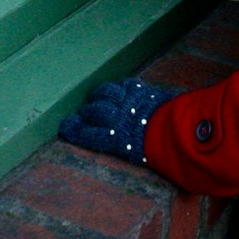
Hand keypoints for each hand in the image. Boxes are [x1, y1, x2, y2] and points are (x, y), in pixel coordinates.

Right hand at [59, 78, 173, 165]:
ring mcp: (126, 99)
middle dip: (85, 112)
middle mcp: (115, 117)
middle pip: (94, 111)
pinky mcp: (137, 88)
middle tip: (81, 113)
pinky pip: (123, 84)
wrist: (173, 129)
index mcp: (113, 137)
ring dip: (98, 94)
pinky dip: (118, 86)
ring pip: (105, 92)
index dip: (75, 130)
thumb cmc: (156, 149)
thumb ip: (119, 144)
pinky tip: (116, 88)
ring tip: (95, 97)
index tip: (65, 128)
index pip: (88, 133)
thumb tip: (109, 139)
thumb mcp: (134, 154)